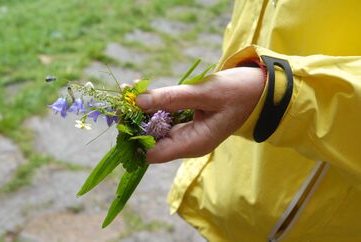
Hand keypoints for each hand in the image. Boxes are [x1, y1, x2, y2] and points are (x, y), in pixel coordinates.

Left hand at [136, 67, 264, 162]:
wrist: (261, 88)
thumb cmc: (239, 91)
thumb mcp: (205, 92)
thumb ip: (171, 97)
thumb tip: (138, 101)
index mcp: (193, 144)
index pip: (152, 153)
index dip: (135, 136)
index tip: (124, 113)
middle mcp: (188, 143)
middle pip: (151, 140)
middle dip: (135, 120)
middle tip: (123, 96)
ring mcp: (187, 133)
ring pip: (155, 126)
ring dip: (141, 110)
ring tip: (129, 88)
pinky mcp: (187, 121)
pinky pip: (164, 116)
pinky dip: (153, 104)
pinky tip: (142, 90)